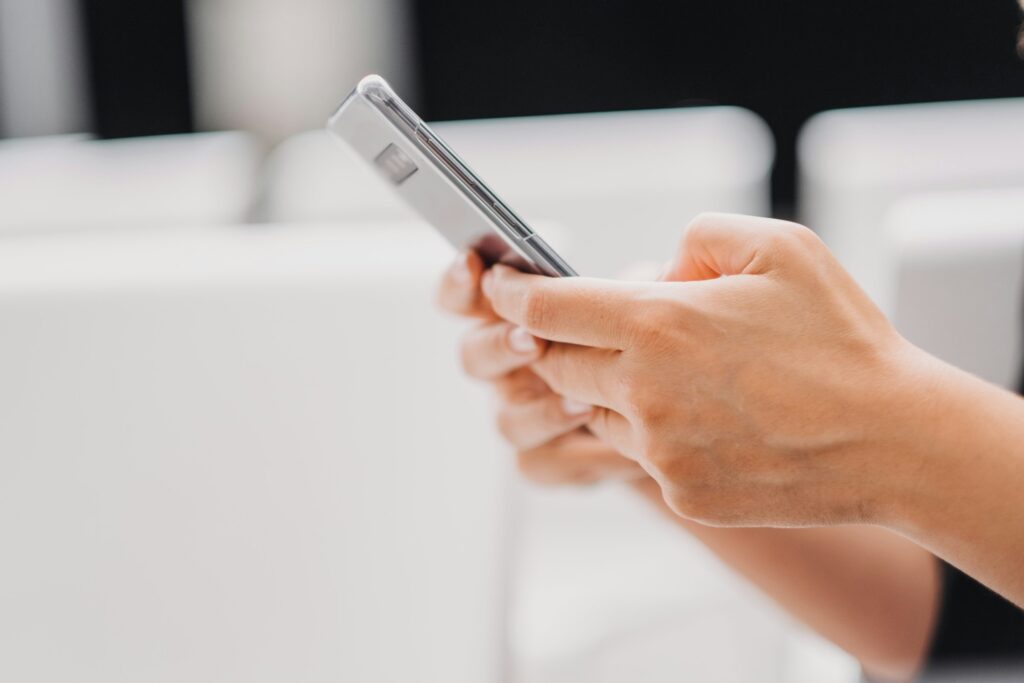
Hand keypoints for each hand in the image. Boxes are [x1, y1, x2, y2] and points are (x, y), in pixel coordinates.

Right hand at [437, 250, 645, 485]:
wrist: (678, 415)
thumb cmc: (652, 346)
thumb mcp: (648, 304)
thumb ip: (633, 289)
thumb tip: (641, 281)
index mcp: (515, 317)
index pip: (465, 298)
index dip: (459, 282)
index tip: (473, 265)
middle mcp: (508, 367)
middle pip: (474, 357)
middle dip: (499, 346)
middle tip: (532, 341)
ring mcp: (523, 415)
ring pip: (506, 420)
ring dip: (542, 411)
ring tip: (584, 406)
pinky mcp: (549, 461)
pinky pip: (542, 464)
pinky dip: (580, 456)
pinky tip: (619, 450)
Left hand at [481, 213, 926, 526]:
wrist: (893, 439)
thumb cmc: (841, 341)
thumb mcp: (779, 247)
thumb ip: (697, 237)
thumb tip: (652, 270)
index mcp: (658, 322)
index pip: (546, 306)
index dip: (512, 293)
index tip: (498, 287)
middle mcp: (643, 389)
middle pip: (557, 363)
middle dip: (567, 341)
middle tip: (601, 327)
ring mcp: (659, 448)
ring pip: (593, 412)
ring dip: (611, 389)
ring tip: (679, 375)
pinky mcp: (680, 492)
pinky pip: (638, 456)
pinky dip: (653, 433)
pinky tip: (709, 420)